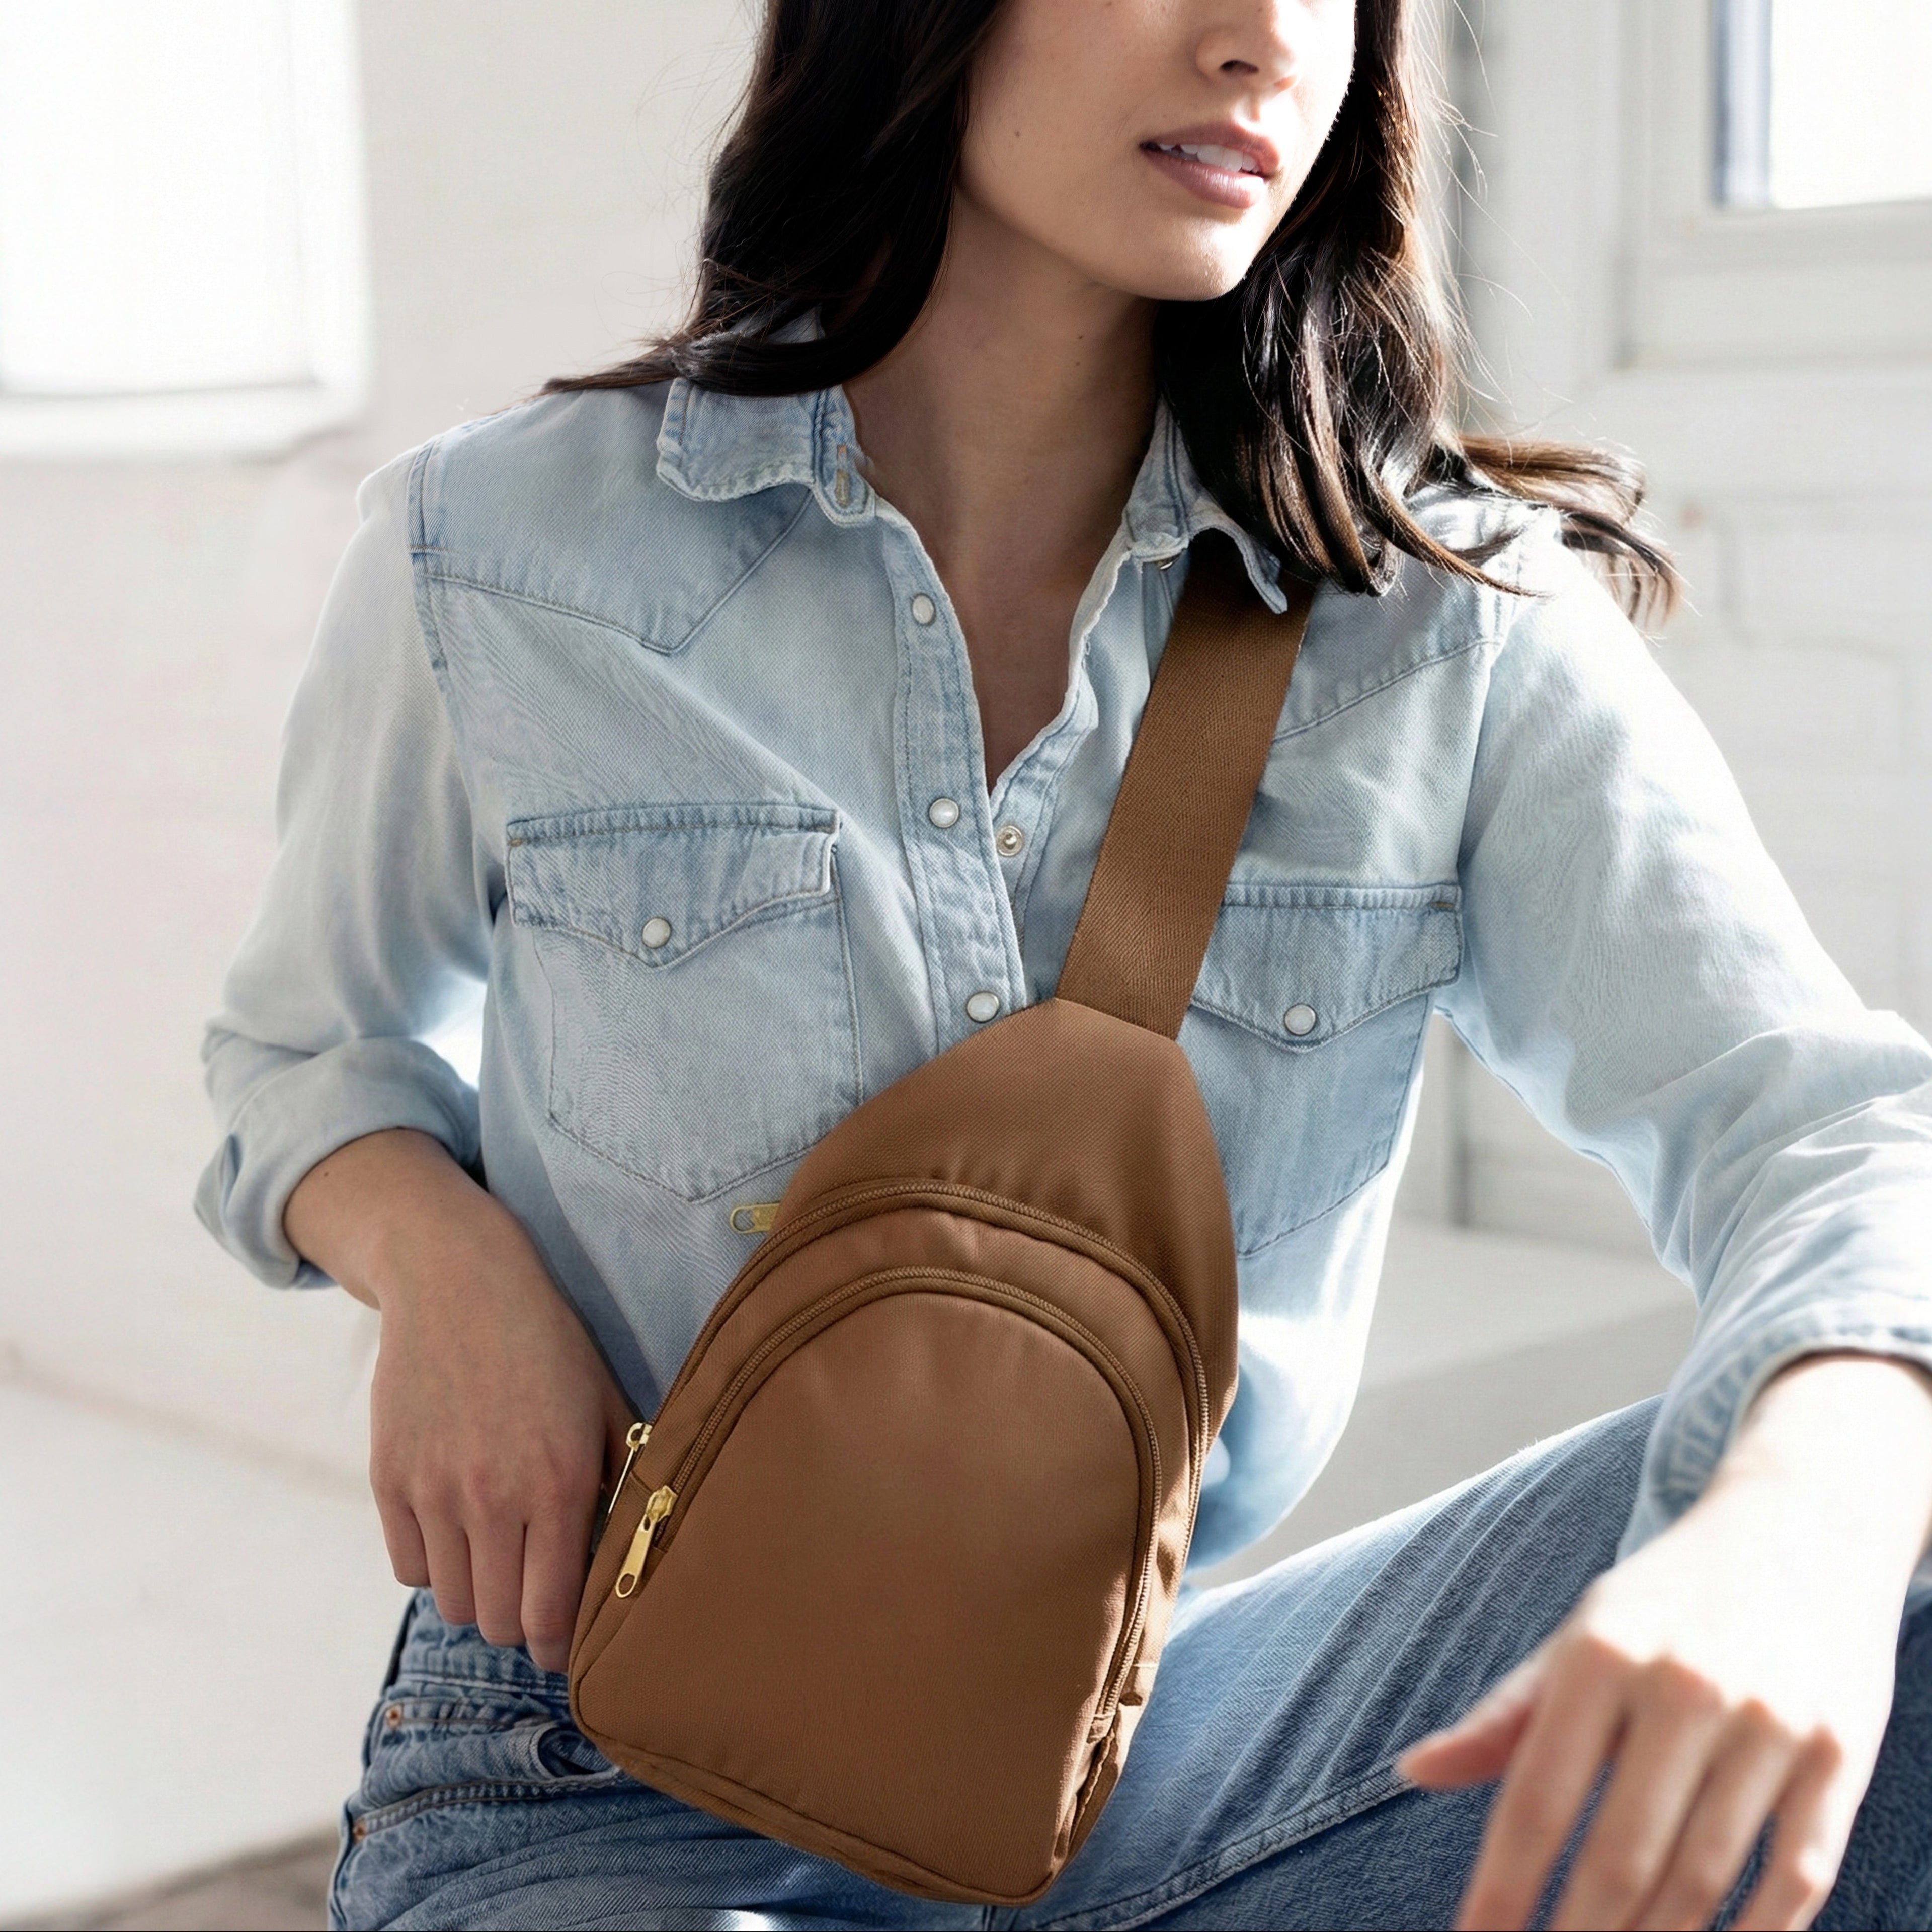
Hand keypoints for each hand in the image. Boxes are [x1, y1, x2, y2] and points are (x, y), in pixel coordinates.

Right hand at [286, 1129, 634, 1670]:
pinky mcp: (389, 1480)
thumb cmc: (549, 1345)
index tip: (567, 1647)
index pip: (551, 1614)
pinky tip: (458, 1529)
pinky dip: (435, 1565)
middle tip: (534, 1598)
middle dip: (520, 1623)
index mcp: (559, 1484)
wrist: (460, 1283)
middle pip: (498, 1622)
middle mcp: (494, 1498)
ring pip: (452, 1602)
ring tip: (498, 1559)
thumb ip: (619, 1485)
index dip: (561, 1646)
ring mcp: (434, 1491)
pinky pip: (409, 1568)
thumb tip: (623, 1561)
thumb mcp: (605, 1407)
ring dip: (477, 1594)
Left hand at [1401, 1356, 1931, 1931]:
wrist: (1804, 1524)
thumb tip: (1410, 1773)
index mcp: (1599, 1652)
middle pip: (1621, 1855)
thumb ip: (1503, 1715)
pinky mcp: (1843, 1751)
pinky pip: (1796, 1875)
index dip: (1502, 1889)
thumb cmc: (1669, 1597)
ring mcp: (1770, 1721)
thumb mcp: (1578, 1634)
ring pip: (1704, 1878)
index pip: (1538, 1800)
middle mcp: (1683, 1685)